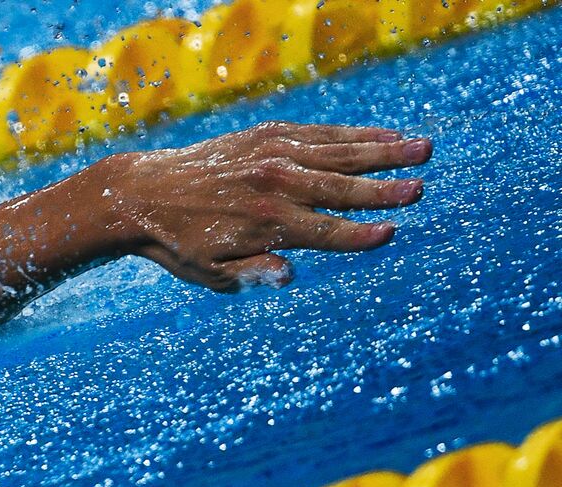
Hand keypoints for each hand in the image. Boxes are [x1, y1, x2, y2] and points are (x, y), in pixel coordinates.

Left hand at [100, 121, 432, 290]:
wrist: (142, 193)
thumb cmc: (177, 242)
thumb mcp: (210, 273)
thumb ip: (252, 274)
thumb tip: (289, 275)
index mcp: (264, 225)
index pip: (326, 233)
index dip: (360, 235)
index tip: (392, 233)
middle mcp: (273, 185)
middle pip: (341, 189)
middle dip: (384, 189)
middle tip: (421, 187)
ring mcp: (271, 154)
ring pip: (338, 153)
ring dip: (381, 152)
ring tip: (421, 149)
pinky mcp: (265, 135)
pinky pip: (318, 133)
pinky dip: (351, 134)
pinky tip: (381, 136)